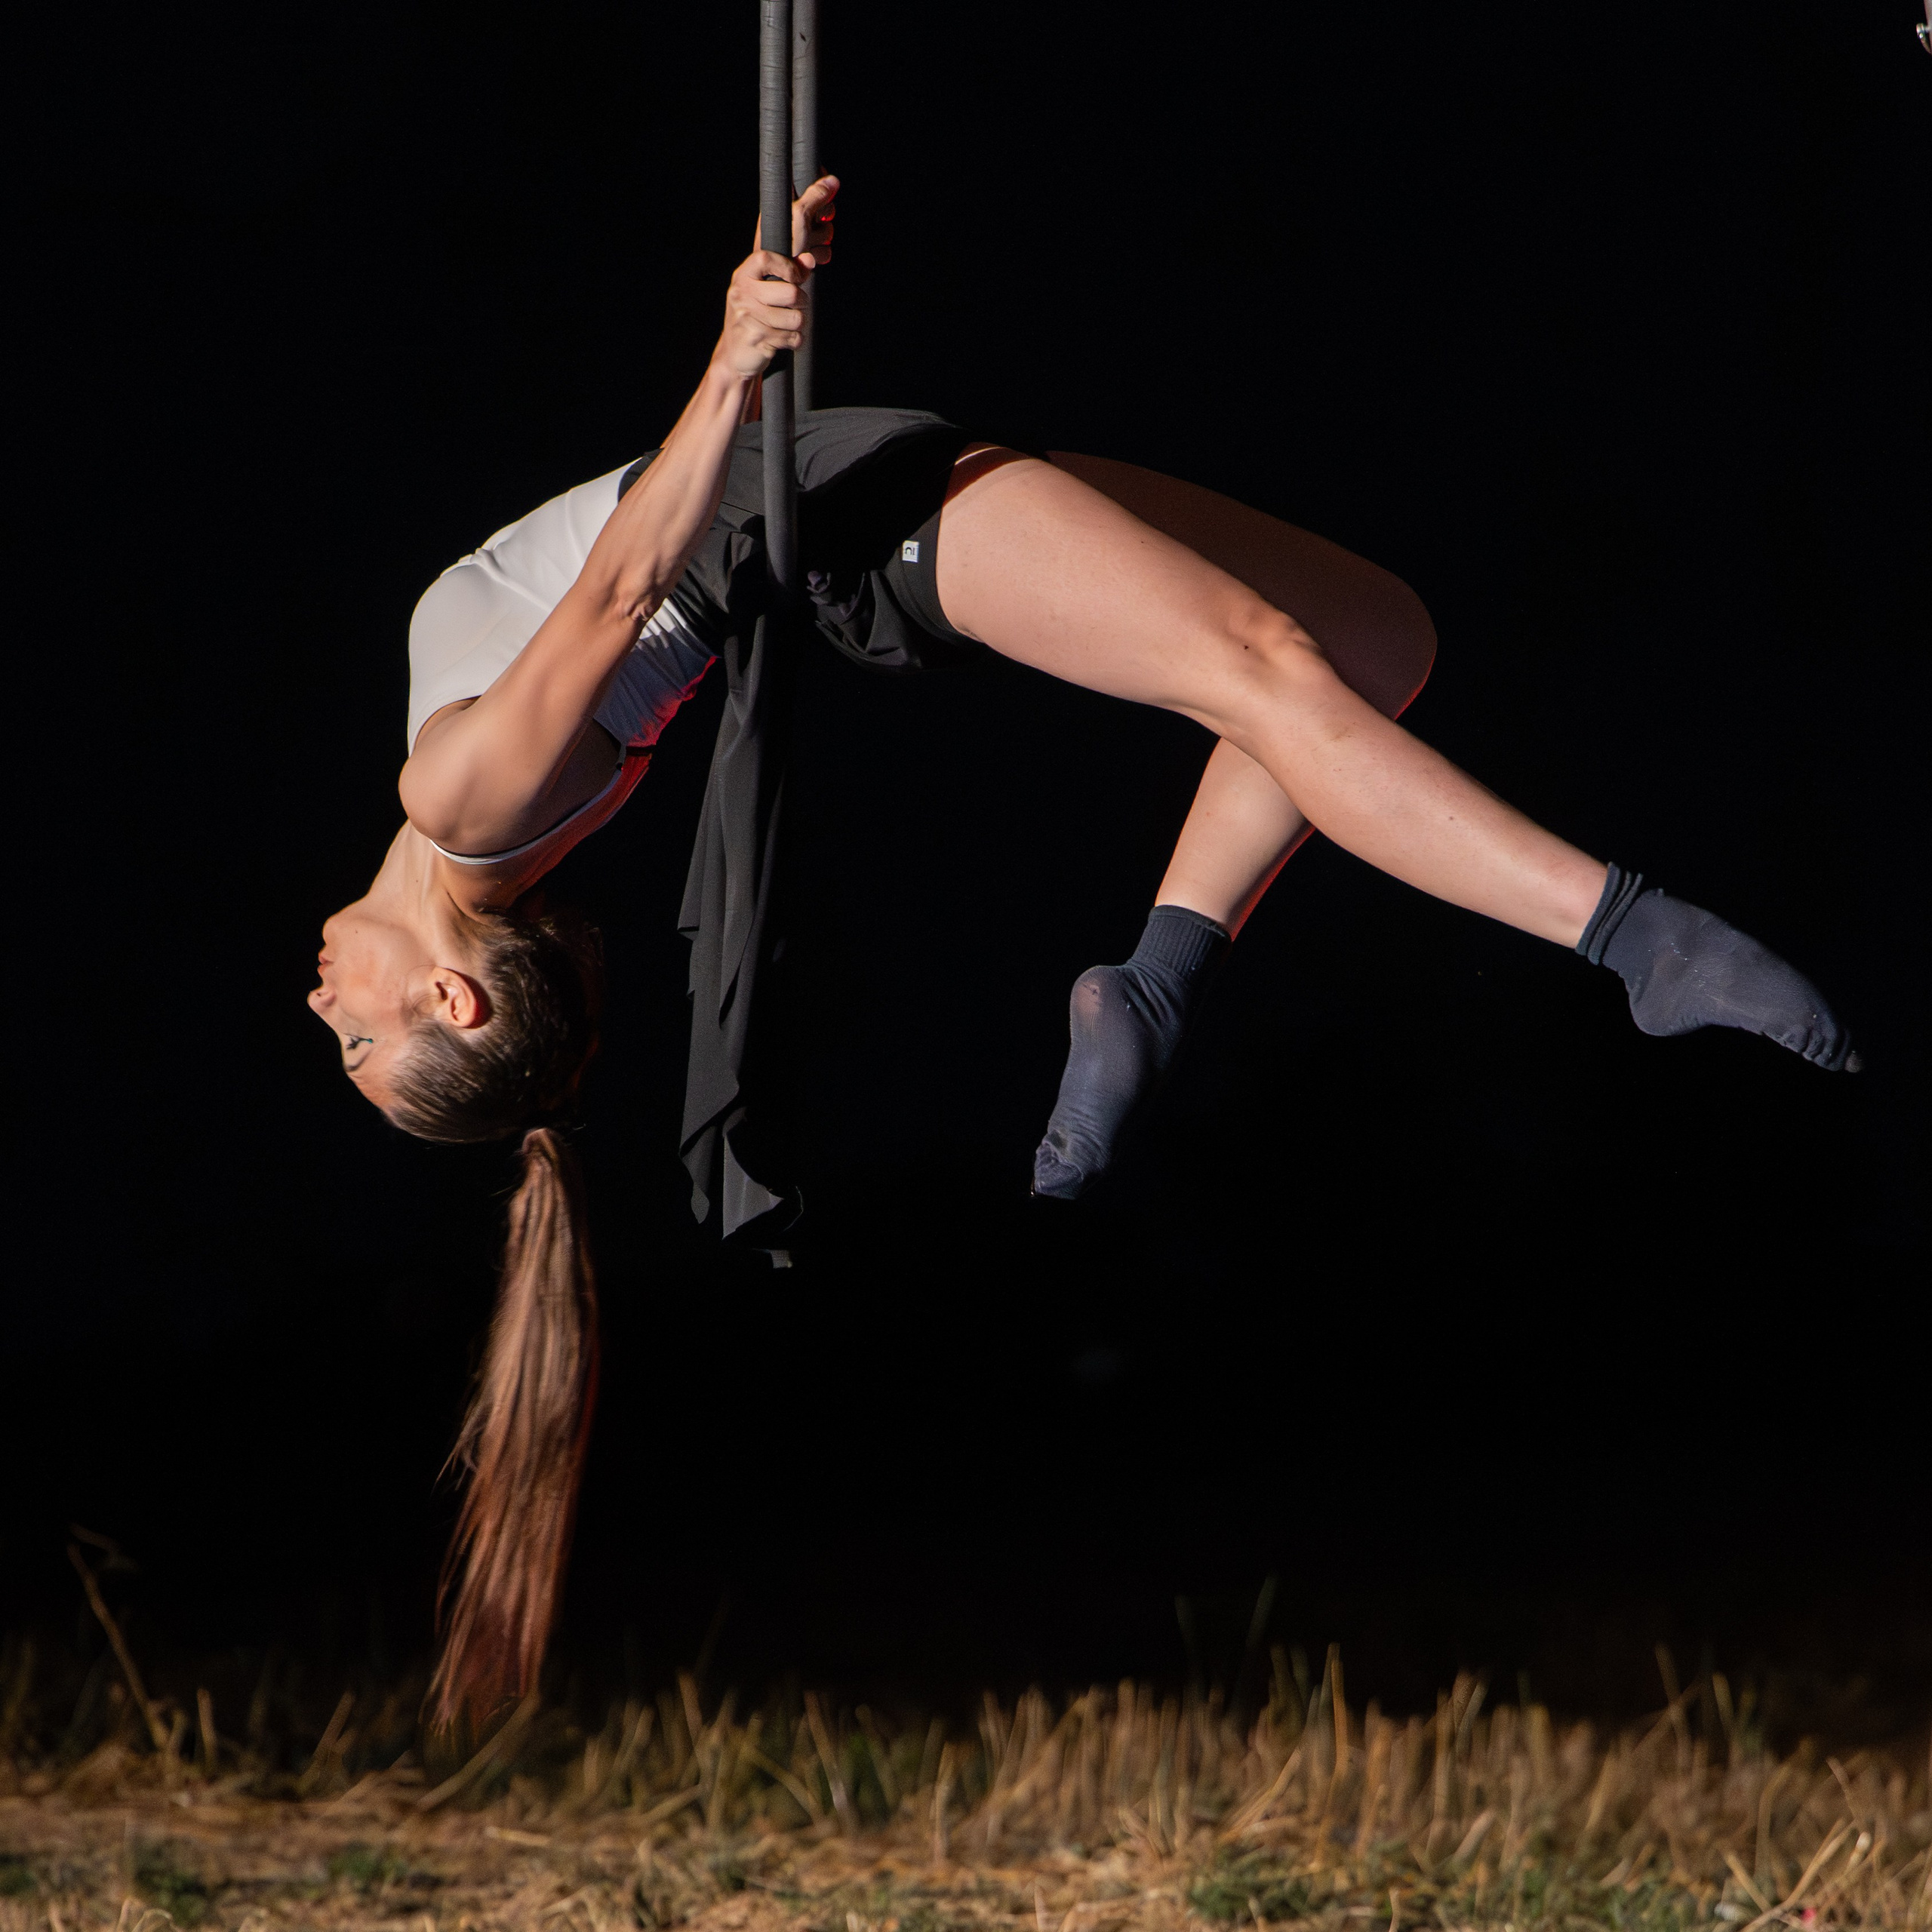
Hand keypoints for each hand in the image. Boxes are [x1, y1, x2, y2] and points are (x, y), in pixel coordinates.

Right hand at [715, 246, 809, 379]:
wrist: (734, 352)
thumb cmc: (753, 316)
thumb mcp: (762, 289)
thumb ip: (786, 272)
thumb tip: (809, 260)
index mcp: (742, 277)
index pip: (766, 259)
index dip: (789, 267)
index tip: (797, 277)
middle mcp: (742, 295)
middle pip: (790, 293)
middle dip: (802, 301)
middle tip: (797, 306)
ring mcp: (748, 318)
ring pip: (796, 319)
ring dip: (799, 324)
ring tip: (789, 324)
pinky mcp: (757, 339)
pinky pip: (792, 338)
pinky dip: (794, 340)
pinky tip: (784, 338)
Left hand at [753, 172, 837, 266]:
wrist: (779, 279)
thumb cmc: (781, 247)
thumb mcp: (799, 216)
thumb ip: (815, 196)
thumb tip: (832, 180)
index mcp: (788, 202)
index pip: (811, 185)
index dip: (821, 191)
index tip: (821, 201)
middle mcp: (795, 216)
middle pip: (824, 208)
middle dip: (821, 221)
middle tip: (812, 227)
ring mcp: (802, 234)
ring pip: (826, 229)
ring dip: (821, 239)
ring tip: (808, 245)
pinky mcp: (808, 251)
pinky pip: (825, 247)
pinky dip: (822, 252)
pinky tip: (813, 255)